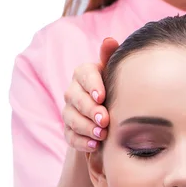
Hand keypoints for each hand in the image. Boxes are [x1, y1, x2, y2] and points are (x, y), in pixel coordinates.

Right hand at [62, 37, 118, 151]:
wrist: (112, 117)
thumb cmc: (116, 90)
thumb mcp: (115, 75)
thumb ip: (111, 58)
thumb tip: (109, 40)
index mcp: (85, 74)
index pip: (84, 74)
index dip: (92, 86)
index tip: (102, 97)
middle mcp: (73, 91)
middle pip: (76, 99)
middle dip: (90, 110)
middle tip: (106, 120)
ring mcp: (69, 112)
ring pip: (72, 119)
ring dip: (87, 127)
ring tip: (102, 135)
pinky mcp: (69, 130)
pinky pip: (70, 137)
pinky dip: (82, 142)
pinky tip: (95, 146)